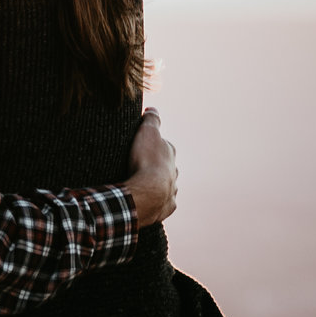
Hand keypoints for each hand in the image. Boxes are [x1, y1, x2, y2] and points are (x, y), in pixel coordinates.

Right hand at [124, 108, 176, 225]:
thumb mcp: (147, 132)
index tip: (141, 145)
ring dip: (157, 186)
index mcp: (170, 154)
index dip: (152, 144)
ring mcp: (171, 191)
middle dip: (157, 167)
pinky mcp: (166, 207)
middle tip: (141, 167)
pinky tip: (146, 203)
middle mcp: (174, 173)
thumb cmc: (146, 160)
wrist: (149, 192)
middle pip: (166, 167)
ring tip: (142, 186)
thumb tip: (153, 109)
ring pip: (166, 186)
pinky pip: (161, 204)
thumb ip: (152, 119)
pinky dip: (155, 203)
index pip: (164, 146)